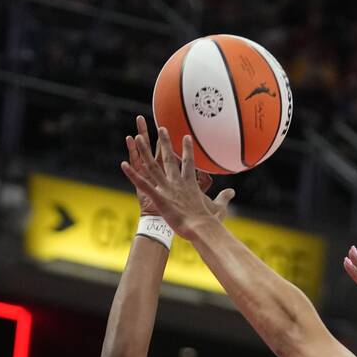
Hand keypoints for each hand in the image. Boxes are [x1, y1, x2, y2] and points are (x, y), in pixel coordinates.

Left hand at [121, 121, 232, 236]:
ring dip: (144, 152)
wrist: (201, 228)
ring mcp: (166, 189)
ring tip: (138, 137)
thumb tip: (232, 192)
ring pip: (152, 166)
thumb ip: (224, 198)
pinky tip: (123, 165)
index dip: (187, 149)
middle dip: (164, 142)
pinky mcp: (158, 198)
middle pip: (169, 158)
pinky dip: (133, 175)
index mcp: (190, 184)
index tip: (186, 137)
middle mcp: (177, 183)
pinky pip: (143, 184)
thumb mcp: (219, 207)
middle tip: (161, 128)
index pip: (188, 163)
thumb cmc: (210, 221)